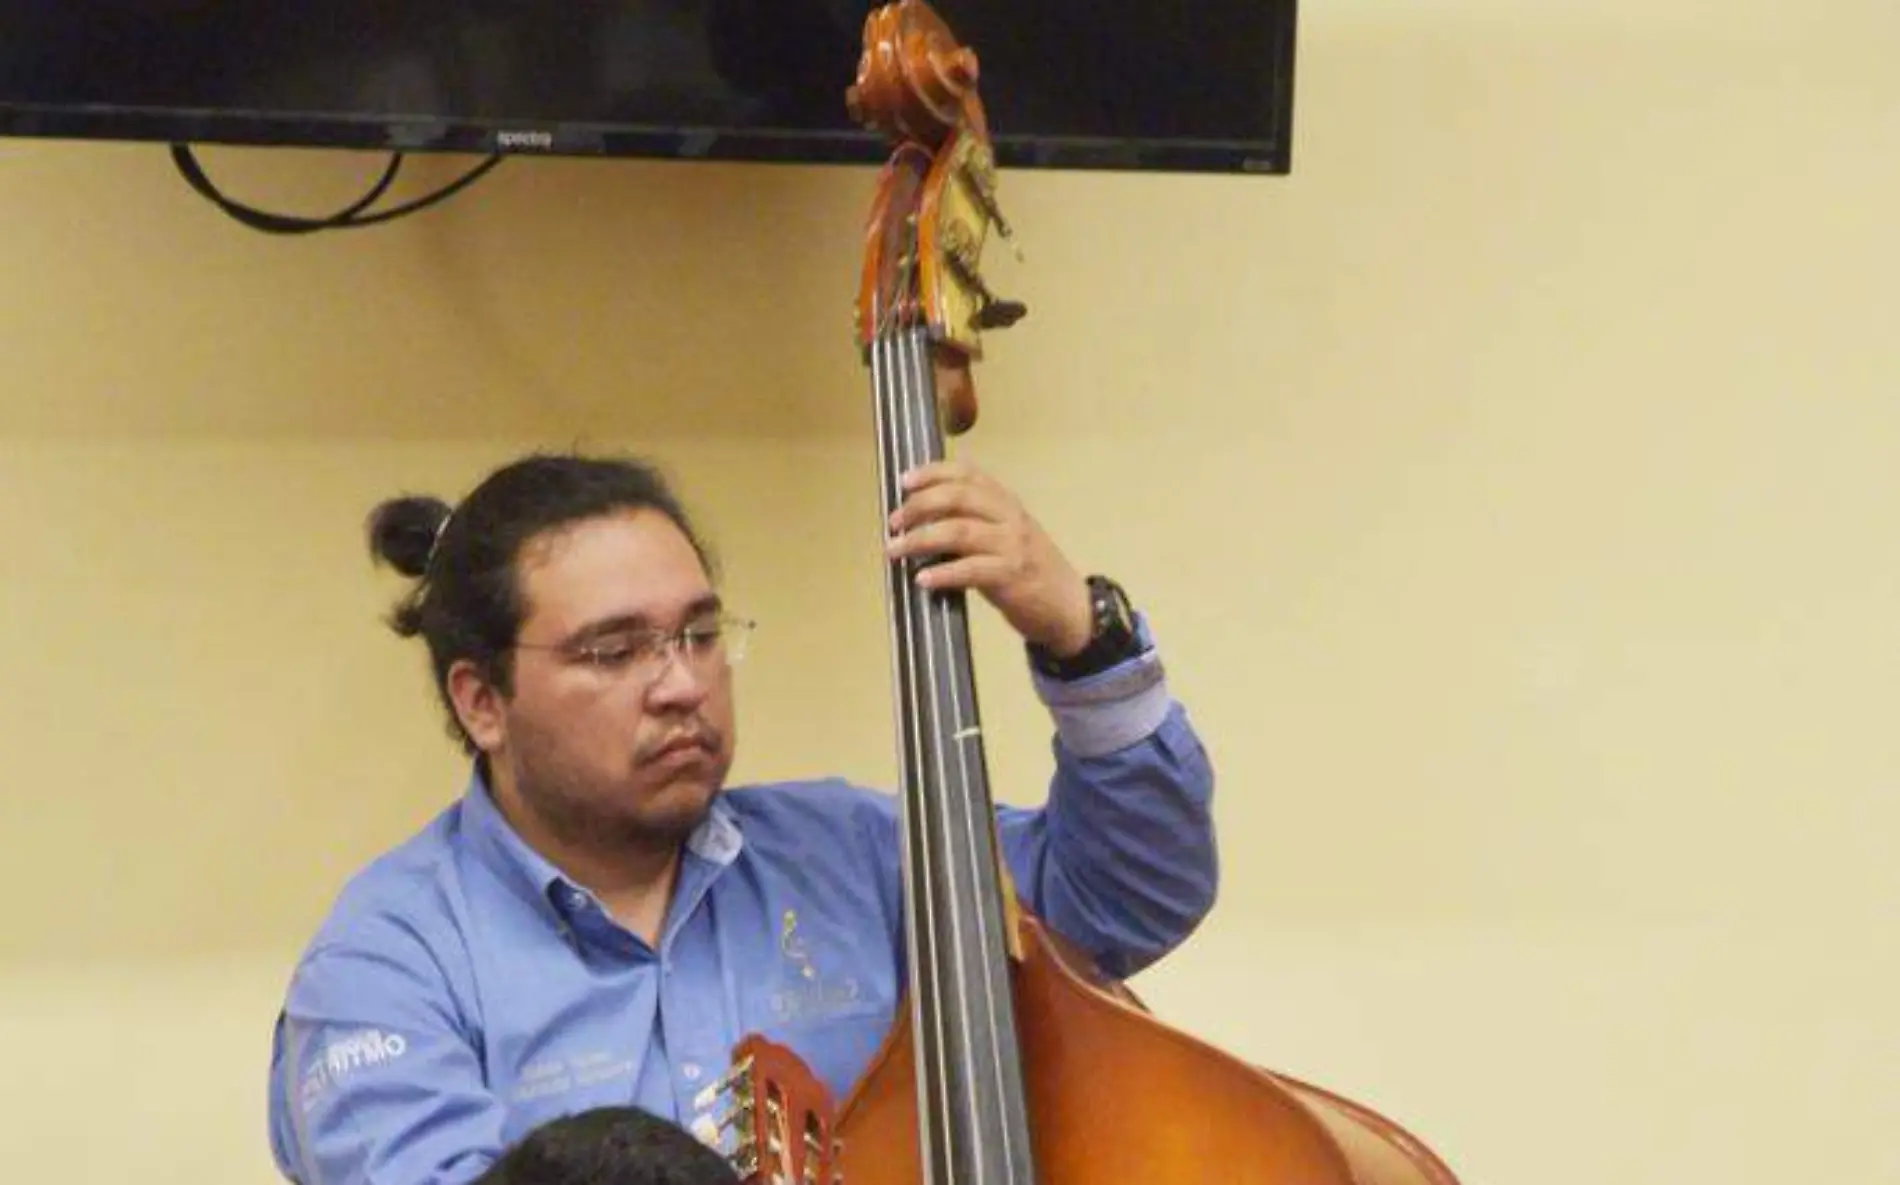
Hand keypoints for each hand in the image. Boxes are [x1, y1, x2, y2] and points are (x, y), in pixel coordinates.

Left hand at [886, 461, 1093, 656]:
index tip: (904, 482)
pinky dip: (943, 573)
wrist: (1070, 606)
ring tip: (895, 550)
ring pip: (959, 531)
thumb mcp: (1007, 534)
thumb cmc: (1030, 570)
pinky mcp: (1011, 576)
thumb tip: (926, 512)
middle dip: (919, 506)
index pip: (968, 474)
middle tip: (894, 522)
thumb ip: (975, 519)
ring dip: (920, 539)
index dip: (932, 473)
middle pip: (959, 497)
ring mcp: (1012, 546)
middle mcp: (1010, 517)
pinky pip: (970, 570)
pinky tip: (922, 580)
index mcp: (1006, 502)